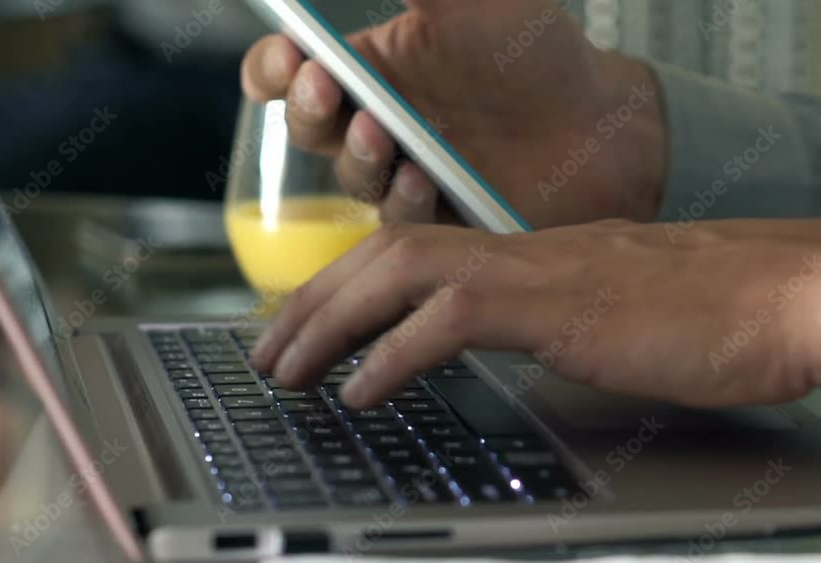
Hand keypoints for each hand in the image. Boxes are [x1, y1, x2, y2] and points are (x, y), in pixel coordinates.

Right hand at [241, 0, 666, 227]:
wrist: (597, 118)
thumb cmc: (531, 50)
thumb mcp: (470, 0)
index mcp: (365, 68)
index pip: (287, 70)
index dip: (273, 66)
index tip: (290, 54)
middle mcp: (372, 122)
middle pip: (305, 126)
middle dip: (305, 107)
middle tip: (322, 85)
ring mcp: (398, 174)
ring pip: (350, 178)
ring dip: (356, 156)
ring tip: (381, 132)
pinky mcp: (430, 219)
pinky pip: (398, 221)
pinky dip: (404, 198)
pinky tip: (423, 175)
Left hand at [251, 221, 820, 407]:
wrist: (787, 295)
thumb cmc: (711, 313)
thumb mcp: (603, 316)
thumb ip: (543, 323)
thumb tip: (491, 349)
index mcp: (524, 257)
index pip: (410, 253)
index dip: (345, 287)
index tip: (306, 326)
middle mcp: (519, 253)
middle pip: (385, 254)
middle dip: (313, 301)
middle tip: (265, 349)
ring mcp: (536, 271)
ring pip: (401, 270)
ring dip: (331, 319)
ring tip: (285, 366)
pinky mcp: (558, 303)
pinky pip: (451, 317)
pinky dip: (392, 353)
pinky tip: (359, 390)